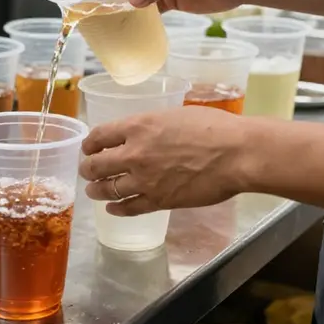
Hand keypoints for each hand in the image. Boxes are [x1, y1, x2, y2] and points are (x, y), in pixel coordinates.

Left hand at [78, 106, 253, 215]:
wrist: (237, 154)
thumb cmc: (213, 127)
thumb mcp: (172, 115)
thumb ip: (151, 126)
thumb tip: (142, 134)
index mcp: (137, 127)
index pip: (99, 136)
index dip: (90, 143)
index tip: (88, 148)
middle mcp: (134, 154)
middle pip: (97, 165)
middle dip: (88, 168)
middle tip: (87, 170)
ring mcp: (145, 180)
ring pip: (108, 188)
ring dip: (97, 190)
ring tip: (93, 190)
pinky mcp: (159, 201)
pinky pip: (129, 208)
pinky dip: (117, 209)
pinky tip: (112, 208)